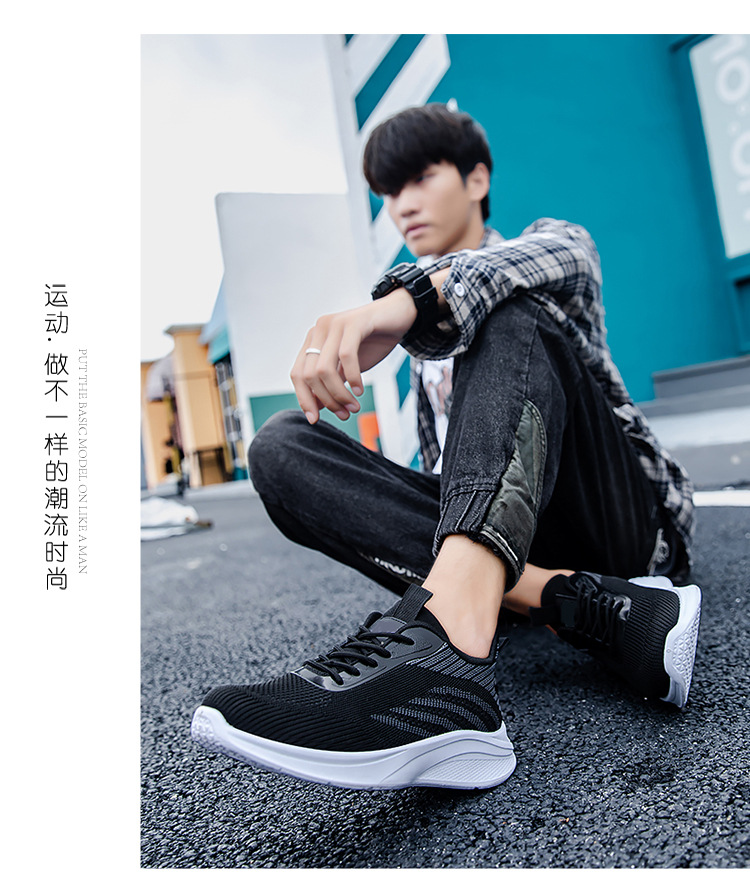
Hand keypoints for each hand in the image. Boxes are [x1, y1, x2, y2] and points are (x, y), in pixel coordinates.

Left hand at [291, 289, 416, 423]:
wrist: (399, 315)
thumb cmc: (373, 341)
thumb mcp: (348, 367)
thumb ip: (332, 383)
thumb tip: (316, 408)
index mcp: (313, 340)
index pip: (298, 374)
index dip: (304, 399)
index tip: (315, 420)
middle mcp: (319, 330)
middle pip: (309, 375)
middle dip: (326, 400)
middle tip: (344, 413)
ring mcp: (335, 324)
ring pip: (324, 369)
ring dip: (339, 394)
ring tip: (354, 406)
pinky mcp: (353, 322)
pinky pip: (346, 356)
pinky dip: (352, 377)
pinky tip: (359, 389)